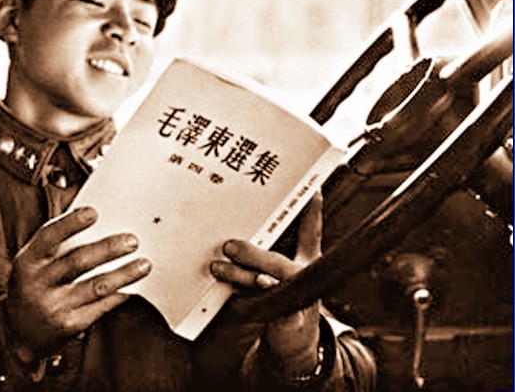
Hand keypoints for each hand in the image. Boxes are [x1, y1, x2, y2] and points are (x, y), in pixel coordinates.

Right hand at [5, 206, 151, 355]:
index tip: (93, 212)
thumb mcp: (35, 263)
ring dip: (124, 274)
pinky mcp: (68, 326)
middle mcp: (38, 284)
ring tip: (144, 264)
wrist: (17, 333)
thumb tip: (100, 222)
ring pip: (96, 286)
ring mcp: (53, 307)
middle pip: (78, 262)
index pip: (49, 237)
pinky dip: (118, 295)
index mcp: (28, 261)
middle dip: (108, 249)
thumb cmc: (35, 284)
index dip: (71, 223)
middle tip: (132, 240)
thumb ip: (59, 245)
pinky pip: (100, 307)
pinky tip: (131, 287)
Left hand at [210, 192, 322, 369]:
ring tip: (218, 268)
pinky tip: (231, 299)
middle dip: (253, 255)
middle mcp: (304, 277)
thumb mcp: (281, 271)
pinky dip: (248, 303)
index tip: (312, 190)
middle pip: (280, 264)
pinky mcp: (288, 320)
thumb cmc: (284, 297)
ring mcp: (298, 299)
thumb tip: (239, 226)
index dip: (312, 211)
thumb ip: (266, 250)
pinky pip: (265, 308)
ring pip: (267, 284)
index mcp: (306, 261)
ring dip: (240, 276)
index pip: (311, 232)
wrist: (296, 341)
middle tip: (228, 246)